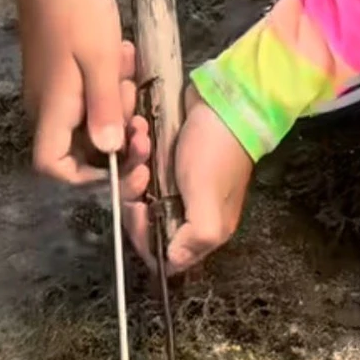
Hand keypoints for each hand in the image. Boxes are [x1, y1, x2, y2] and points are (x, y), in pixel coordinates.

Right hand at [18, 0, 138, 184]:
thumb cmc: (76, 12)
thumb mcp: (100, 58)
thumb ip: (104, 107)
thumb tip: (110, 153)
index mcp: (52, 109)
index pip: (54, 166)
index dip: (86, 176)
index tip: (122, 158)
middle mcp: (47, 106)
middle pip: (81, 145)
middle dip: (117, 131)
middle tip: (138, 107)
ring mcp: (54, 89)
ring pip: (91, 117)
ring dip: (117, 100)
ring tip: (127, 65)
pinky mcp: (63, 73)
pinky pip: (90, 93)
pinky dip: (110, 82)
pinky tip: (121, 55)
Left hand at [122, 83, 253, 274]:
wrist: (225, 99)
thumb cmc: (217, 151)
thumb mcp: (208, 198)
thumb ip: (194, 236)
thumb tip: (172, 260)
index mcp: (202, 228)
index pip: (163, 254)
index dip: (144, 236)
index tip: (138, 208)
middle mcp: (186, 209)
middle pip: (145, 219)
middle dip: (135, 194)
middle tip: (141, 170)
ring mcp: (174, 181)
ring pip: (138, 187)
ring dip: (134, 163)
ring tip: (141, 140)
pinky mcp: (166, 156)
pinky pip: (140, 159)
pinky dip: (137, 145)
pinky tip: (140, 127)